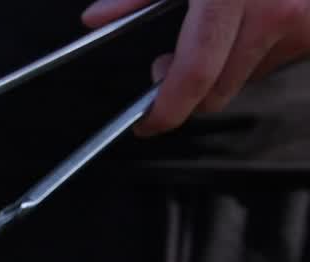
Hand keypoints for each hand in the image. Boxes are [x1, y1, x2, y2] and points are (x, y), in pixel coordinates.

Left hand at [83, 0, 309, 134]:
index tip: (148, 124)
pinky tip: (255, 16)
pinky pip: (276, 57)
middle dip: (187, 89)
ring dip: (225, 66)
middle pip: (219, 89)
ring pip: (247, 76)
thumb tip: (97, 17)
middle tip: (165, 66)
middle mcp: (273, 12)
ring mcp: (301, 22)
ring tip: (219, 26)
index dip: (166, 109)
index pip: (195, 73)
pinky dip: (258, 48)